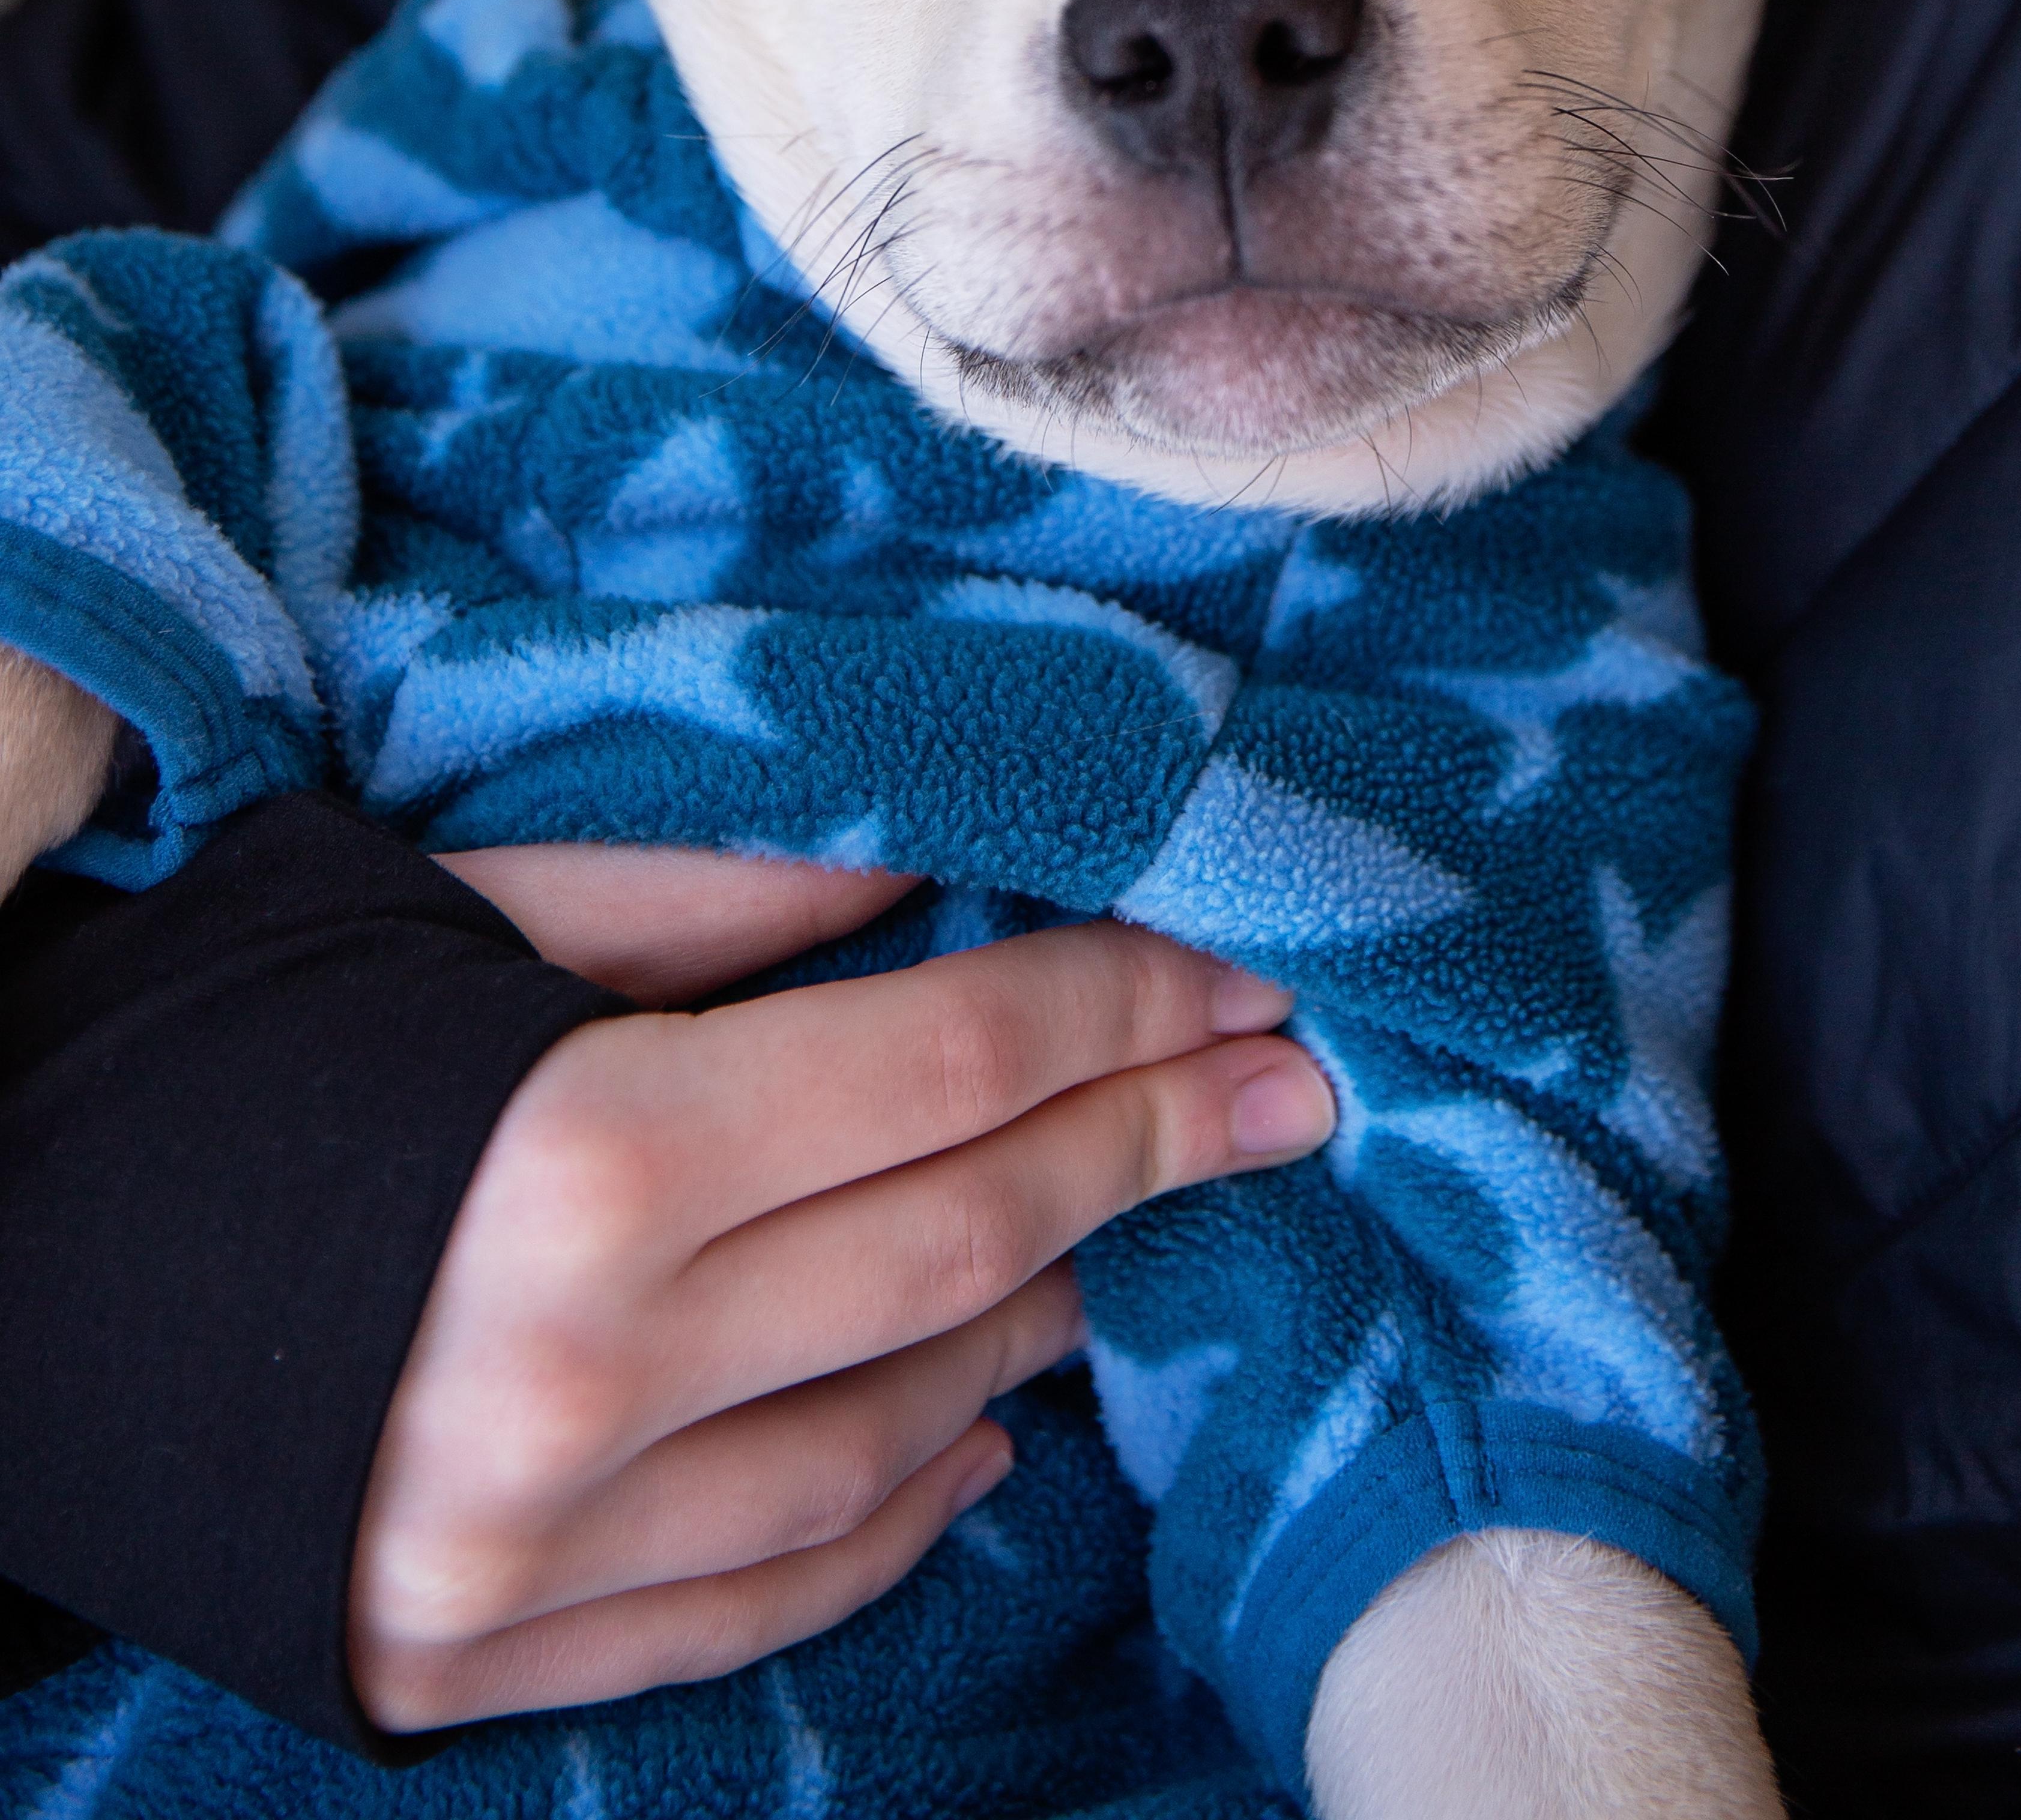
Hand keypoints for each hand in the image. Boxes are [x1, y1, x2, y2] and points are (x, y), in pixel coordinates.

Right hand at [350, 846, 1332, 1729]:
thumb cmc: (224, 1030)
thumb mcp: (454, 911)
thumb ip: (707, 898)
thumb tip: (930, 868)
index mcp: (573, 1159)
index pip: (935, 1066)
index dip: (1113, 1014)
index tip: (1246, 978)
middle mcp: (576, 1377)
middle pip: (956, 1244)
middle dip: (1147, 1148)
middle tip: (1293, 1092)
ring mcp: (536, 1550)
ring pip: (895, 1430)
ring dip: (1044, 1313)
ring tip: (1137, 1217)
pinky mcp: (487, 1655)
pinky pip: (772, 1590)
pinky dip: (906, 1501)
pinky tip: (987, 1426)